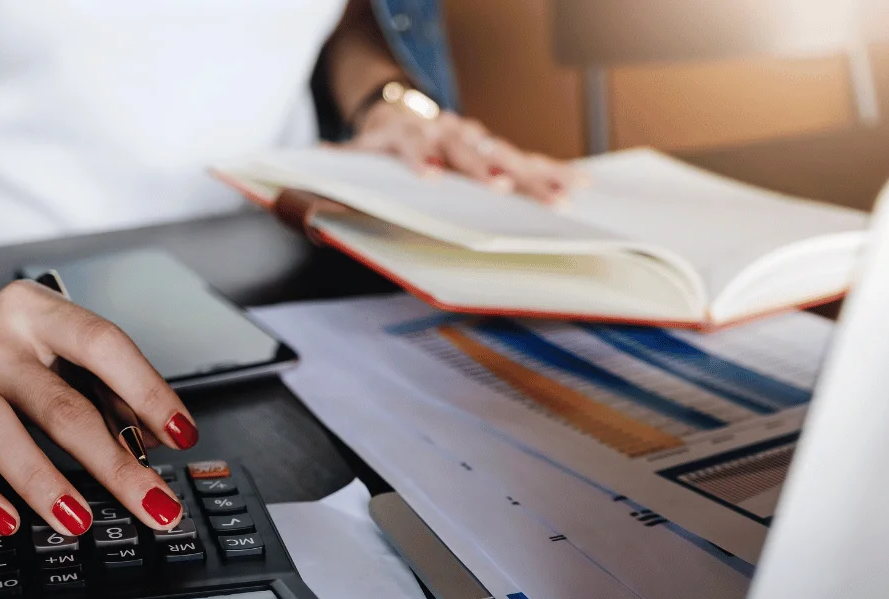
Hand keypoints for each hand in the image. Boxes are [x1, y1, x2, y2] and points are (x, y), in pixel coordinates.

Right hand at [0, 280, 198, 537]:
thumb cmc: (3, 361)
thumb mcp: (56, 359)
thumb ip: (105, 393)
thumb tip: (154, 440)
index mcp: (35, 311)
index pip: (103, 344)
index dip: (148, 391)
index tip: (183, 435)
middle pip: (59, 402)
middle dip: (113, 464)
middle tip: (153, 504)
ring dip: (40, 479)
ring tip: (78, 520)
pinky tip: (8, 521)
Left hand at [346, 102, 586, 203]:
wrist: (396, 113)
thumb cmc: (378, 147)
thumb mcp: (353, 158)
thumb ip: (336, 172)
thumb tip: (311, 180)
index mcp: (405, 134)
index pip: (411, 143)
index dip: (419, 157)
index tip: (428, 174)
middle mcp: (443, 131)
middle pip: (466, 149)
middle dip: (486, 169)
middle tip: (503, 188)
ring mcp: (472, 137)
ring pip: (504, 154)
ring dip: (531, 176)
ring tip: (558, 196)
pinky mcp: (493, 147)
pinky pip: (526, 159)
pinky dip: (552, 171)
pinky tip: (578, 183)